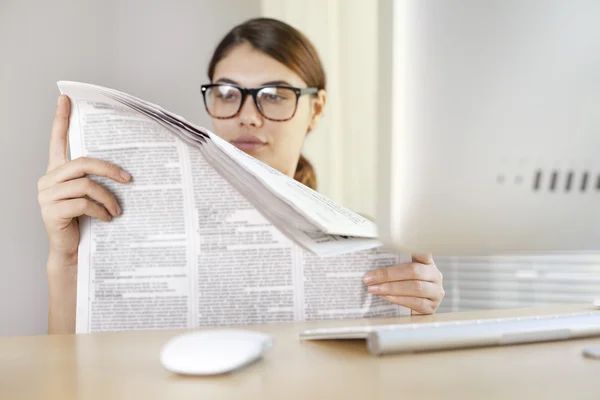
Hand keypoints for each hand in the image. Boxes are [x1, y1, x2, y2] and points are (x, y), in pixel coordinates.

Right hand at [37, 94, 131, 267]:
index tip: (65, 98)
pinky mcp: (52, 211)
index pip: (57, 140)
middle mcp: (49, 180)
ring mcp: (47, 195)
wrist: (73, 251)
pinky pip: (84, 203)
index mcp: (58, 172)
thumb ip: (96, 179)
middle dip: (109, 169)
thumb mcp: (91, 196)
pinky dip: (101, 211)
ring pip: (86, 184)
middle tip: (128, 180)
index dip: (61, 120)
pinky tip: (107, 218)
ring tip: (118, 210)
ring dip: (108, 197)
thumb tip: (127, 169)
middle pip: (82, 162)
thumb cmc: (85, 221)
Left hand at [362, 254, 443, 313]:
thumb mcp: (400, 273)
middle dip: (388, 274)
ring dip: (391, 288)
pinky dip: (397, 299)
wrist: (413, 312)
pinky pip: (415, 302)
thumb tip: (370, 260)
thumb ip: (392, 264)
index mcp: (426, 262)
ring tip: (373, 288)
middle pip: (413, 271)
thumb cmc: (404, 287)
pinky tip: (384, 297)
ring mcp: (435, 292)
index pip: (422, 251)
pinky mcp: (431, 307)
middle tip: (369, 277)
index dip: (414, 246)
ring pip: (415, 287)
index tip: (398, 242)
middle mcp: (434, 275)